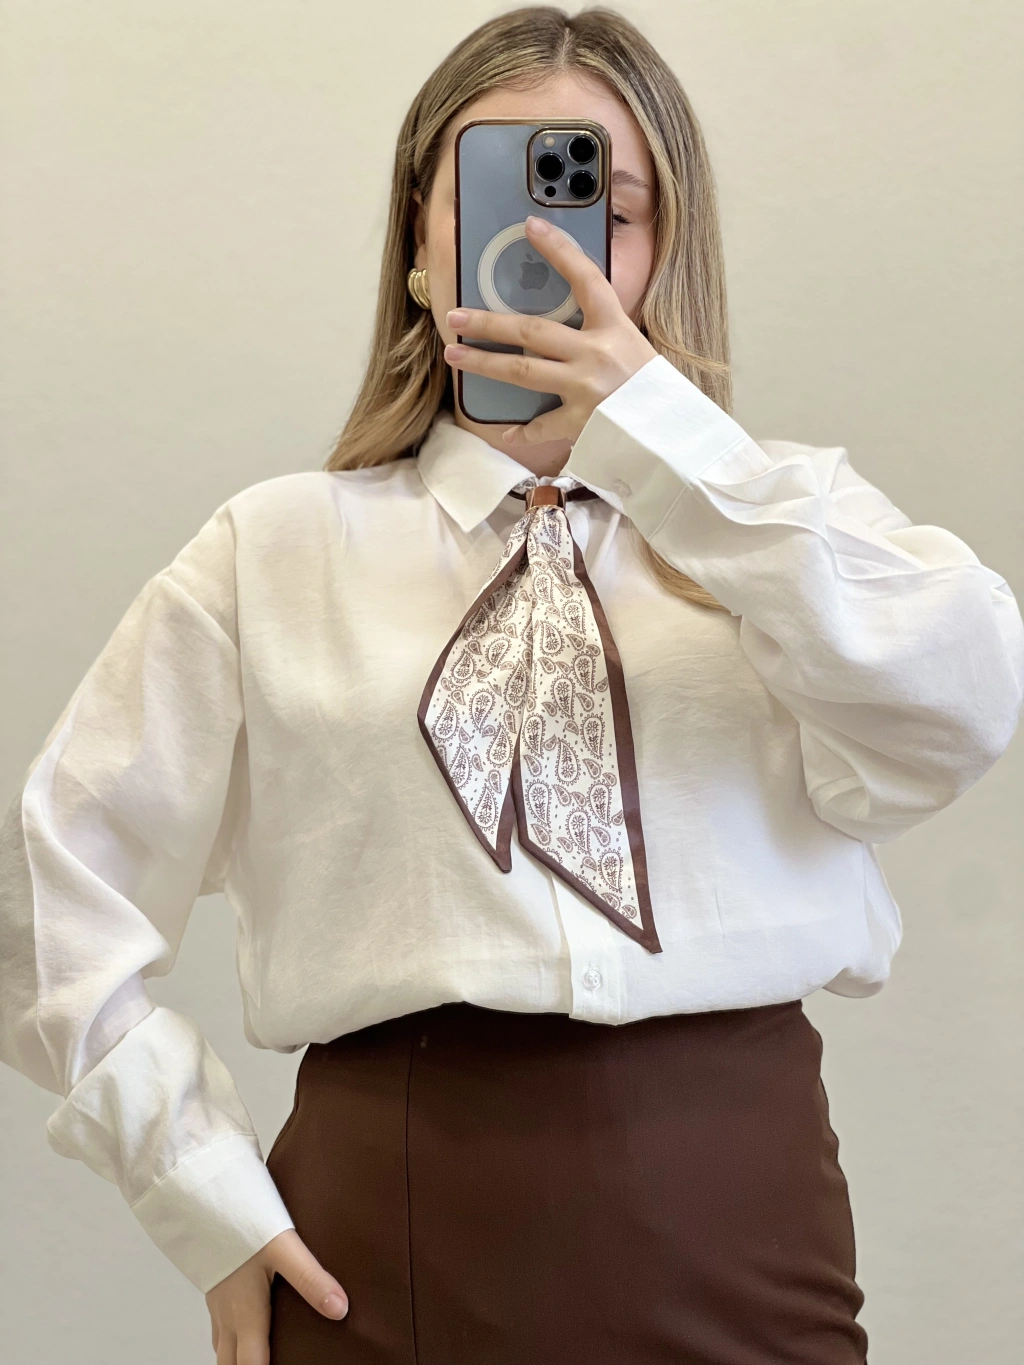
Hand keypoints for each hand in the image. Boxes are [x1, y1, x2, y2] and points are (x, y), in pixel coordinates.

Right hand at [205, 1228, 346, 1363]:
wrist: (203, 1196)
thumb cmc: (240, 1221)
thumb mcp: (283, 1248)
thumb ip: (311, 1279)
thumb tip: (340, 1310)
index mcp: (245, 1314)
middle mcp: (228, 1315)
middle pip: (232, 1364)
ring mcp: (217, 1302)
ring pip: (222, 1347)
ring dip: (237, 1359)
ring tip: (255, 1358)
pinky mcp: (214, 1286)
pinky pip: (219, 1326)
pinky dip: (231, 1339)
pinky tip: (244, 1326)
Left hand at [443, 215, 656, 447]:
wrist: (676, 434)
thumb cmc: (655, 390)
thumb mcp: (635, 347)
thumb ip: (602, 333)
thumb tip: (564, 326)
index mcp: (615, 327)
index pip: (585, 278)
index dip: (558, 250)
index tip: (530, 226)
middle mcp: (596, 353)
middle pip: (531, 330)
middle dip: (488, 322)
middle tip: (456, 316)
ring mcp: (585, 388)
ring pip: (522, 371)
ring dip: (484, 362)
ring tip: (455, 355)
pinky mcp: (581, 422)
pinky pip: (542, 426)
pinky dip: (523, 430)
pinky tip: (505, 430)